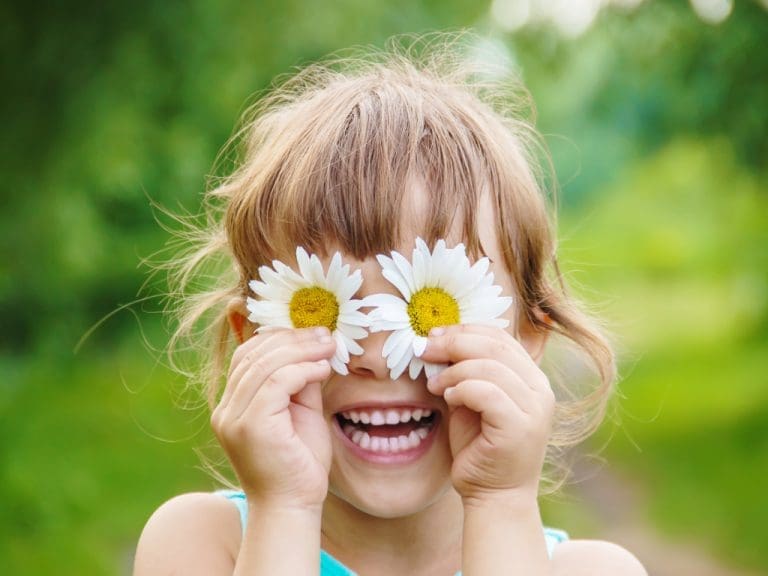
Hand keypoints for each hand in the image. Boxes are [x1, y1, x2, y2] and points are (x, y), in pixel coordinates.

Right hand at [211, 327, 335, 509]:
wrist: (293, 507)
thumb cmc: (300, 463)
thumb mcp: (301, 411)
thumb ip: (300, 381)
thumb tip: (314, 347)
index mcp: (233, 405)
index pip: (246, 355)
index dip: (278, 337)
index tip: (312, 332)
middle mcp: (226, 410)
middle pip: (253, 355)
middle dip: (293, 339)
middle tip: (325, 334)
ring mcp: (234, 419)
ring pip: (264, 365)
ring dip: (301, 350)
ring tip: (328, 346)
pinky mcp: (251, 426)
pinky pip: (275, 383)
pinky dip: (302, 369)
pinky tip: (323, 368)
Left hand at [422, 324, 554, 503]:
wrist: (494, 495)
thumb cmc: (479, 446)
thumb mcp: (471, 399)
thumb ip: (465, 371)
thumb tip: (437, 340)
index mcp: (532, 377)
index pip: (500, 336)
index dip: (464, 330)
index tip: (433, 335)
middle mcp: (540, 390)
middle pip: (494, 345)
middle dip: (453, 343)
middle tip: (425, 350)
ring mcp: (535, 409)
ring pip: (489, 367)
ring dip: (453, 371)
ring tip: (434, 385)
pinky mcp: (521, 427)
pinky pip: (487, 392)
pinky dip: (462, 389)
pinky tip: (448, 397)